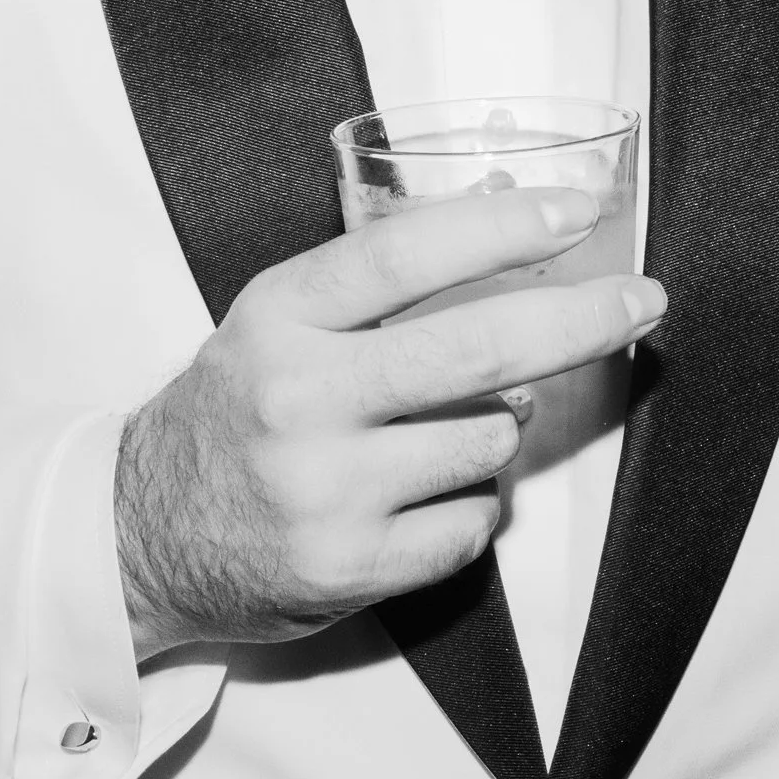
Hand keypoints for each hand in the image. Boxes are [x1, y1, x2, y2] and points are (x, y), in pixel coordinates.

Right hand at [115, 186, 661, 650]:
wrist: (136, 536)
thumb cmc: (233, 416)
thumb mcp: (274, 325)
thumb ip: (373, 293)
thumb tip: (519, 253)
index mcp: (278, 321)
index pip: (400, 258)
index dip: (498, 228)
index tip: (573, 211)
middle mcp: (299, 401)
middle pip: (475, 353)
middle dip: (581, 322)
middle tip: (643, 302)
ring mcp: (325, 491)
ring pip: (489, 444)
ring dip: (497, 433)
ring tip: (443, 432)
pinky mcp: (347, 567)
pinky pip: (472, 523)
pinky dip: (471, 507)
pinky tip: (421, 497)